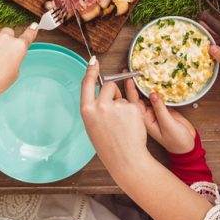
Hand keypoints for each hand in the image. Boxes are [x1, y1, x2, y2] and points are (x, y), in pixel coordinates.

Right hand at [80, 59, 149, 178]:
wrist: (126, 158)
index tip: (93, 60)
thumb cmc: (108, 145)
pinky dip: (132, 112)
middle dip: (112, 92)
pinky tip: (130, 125)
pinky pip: (131, 103)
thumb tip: (99, 91)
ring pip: (121, 96)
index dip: (90, 70)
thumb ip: (94, 108)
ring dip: (122, 104)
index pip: (86, 83)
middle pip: (107, 86)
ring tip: (122, 124)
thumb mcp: (92, 125)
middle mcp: (100, 106)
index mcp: (87, 110)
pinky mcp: (132, 108)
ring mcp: (116, 106)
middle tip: (115, 110)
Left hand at [124, 78, 196, 153]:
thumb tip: (153, 93)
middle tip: (130, 70)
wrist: (187, 147)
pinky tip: (154, 80)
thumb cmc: (176, 141)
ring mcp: (155, 111)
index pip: (134, 102)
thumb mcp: (168, 125)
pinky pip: (158, 96)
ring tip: (140, 71)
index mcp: (144, 119)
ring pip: (147, 95)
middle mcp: (147, 114)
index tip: (129, 77)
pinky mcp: (164, 108)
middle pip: (138, 96)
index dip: (130, 89)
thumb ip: (160, 109)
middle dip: (134, 84)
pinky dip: (156, 89)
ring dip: (145, 85)